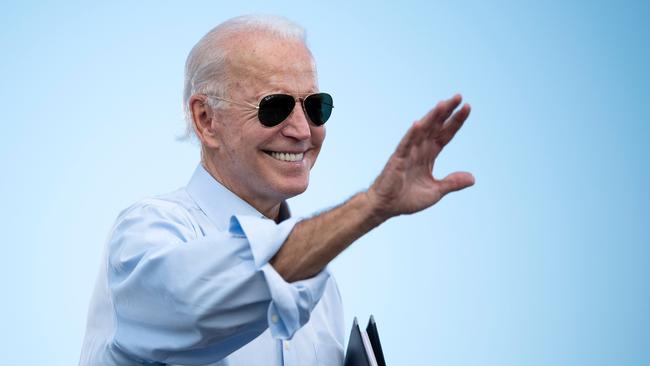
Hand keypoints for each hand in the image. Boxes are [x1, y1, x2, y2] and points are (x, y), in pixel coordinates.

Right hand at [367, 94, 474, 219]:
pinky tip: (418, 124)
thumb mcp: (435, 191)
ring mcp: (408, 152)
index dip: (456, 122)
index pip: (446, 134)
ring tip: (442, 104)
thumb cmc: (407, 198)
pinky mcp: (397, 159)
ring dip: (432, 117)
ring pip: (422, 131)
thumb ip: (452, 183)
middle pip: (436, 126)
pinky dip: (412, 134)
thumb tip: (473, 178)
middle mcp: (420, 149)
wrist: (386, 207)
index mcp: (429, 155)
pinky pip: (405, 144)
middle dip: (447, 112)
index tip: (467, 108)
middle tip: (459, 97)